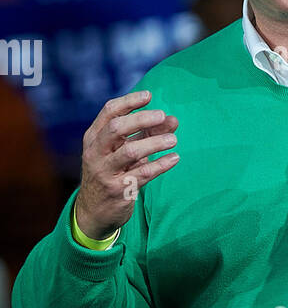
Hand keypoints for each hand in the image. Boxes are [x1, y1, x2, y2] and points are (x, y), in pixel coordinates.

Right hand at [75, 90, 178, 239]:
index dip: (129, 101)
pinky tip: (174, 158)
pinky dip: (161, 164)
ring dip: (154, 142)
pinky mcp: (119, 190)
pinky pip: (143, 174)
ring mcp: (106, 172)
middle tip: (162, 116)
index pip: (109, 112)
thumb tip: (173, 119)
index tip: (149, 96)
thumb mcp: (123, 151)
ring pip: (130, 152)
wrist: (93, 211)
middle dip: (141, 119)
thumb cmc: (112, 173)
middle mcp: (96, 153)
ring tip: (173, 139)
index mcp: (94, 138)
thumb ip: (146, 134)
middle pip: (116, 128)